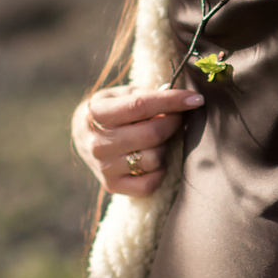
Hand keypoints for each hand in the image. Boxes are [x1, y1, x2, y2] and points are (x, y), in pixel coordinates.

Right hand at [73, 83, 202, 196]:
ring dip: (164, 147)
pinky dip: (159, 171)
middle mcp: (98, 143)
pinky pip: (149, 183)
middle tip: (175, 118)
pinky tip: (154, 160)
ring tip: (157, 140)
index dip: (172, 101)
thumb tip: (175, 91)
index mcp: (97, 114)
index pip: (141, 106)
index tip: (196, 98)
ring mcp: (104, 167)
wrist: (82, 137)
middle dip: (173, 123)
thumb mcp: (119, 94)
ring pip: (153, 159)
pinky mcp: (112, 185)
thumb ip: (145, 94)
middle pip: (152, 134)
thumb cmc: (109, 111)